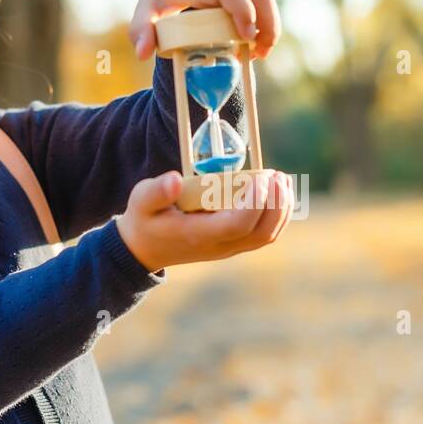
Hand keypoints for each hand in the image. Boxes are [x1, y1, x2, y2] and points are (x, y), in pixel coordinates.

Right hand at [115, 169, 294, 272]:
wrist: (145, 248)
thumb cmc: (145, 219)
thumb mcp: (141, 201)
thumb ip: (156, 191)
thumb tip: (175, 180)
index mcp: (198, 235)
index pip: (236, 226)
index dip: (254, 204)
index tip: (260, 178)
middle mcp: (219, 246)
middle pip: (260, 234)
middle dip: (275, 205)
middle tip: (276, 175)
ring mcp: (229, 248)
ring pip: (266, 236)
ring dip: (281, 209)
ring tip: (282, 179)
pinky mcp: (234, 244)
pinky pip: (264, 234)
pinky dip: (278, 215)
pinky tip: (279, 191)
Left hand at [129, 0, 281, 60]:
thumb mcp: (146, 7)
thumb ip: (140, 30)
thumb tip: (143, 55)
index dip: (242, 12)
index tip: (247, 38)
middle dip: (267, 26)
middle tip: (260, 54)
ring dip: (270, 24)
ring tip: (259, 51)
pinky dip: (265, 16)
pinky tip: (255, 36)